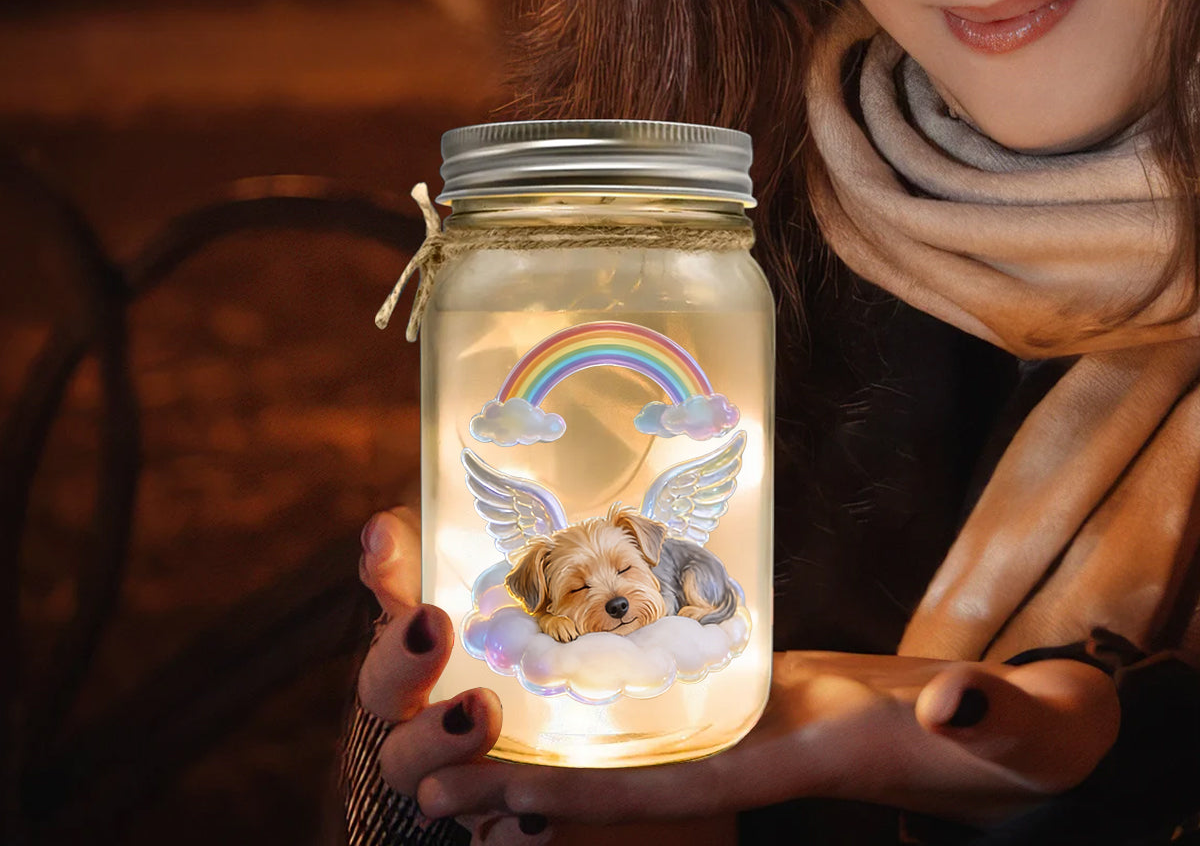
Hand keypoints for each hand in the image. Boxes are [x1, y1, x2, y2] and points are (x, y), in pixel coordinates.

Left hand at [357, 512, 1119, 838]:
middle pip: (625, 783)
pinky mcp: (759, 701)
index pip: (672, 791)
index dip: (579, 799)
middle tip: (429, 783)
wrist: (1019, 735)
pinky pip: (667, 719)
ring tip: (465, 735)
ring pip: (634, 754)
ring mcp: (750, 729)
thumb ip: (995, 715)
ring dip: (552, 752)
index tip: (486, 800)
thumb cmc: (1022, 734)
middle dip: (531, 788)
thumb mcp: (1019, 725)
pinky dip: (606, 717)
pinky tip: (566, 687)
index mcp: (792, 760)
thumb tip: (956, 708)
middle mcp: (754, 754)